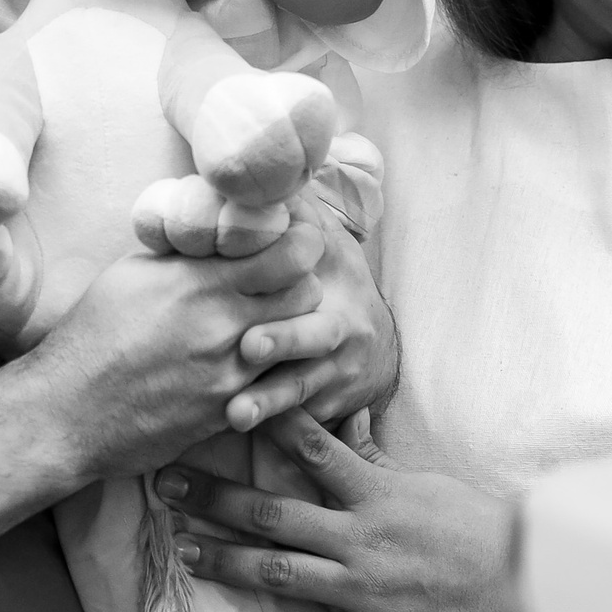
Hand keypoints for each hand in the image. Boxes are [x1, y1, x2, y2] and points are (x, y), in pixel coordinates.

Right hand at [36, 202, 338, 483]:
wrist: (69, 412)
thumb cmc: (91, 336)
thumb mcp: (131, 274)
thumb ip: (182, 253)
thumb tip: (213, 230)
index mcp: (200, 283)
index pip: (290, 254)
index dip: (299, 244)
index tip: (291, 241)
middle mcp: (224, 327)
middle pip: (307, 296)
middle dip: (302, 284)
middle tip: (283, 283)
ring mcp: (231, 374)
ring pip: (298, 342)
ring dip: (291, 329)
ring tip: (266, 323)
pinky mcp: (228, 412)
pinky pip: (275, 384)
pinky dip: (271, 370)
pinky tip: (248, 362)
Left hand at [152, 410, 521, 611]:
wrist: (524, 587)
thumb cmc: (477, 530)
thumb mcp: (426, 484)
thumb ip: (375, 459)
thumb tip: (345, 416)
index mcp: (376, 493)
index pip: (312, 450)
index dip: (264, 429)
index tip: (218, 412)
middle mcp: (360, 539)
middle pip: (274, 514)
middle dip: (215, 498)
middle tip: (166, 485)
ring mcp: (363, 591)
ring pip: (280, 574)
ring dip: (225, 561)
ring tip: (183, 550)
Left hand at [221, 199, 395, 433]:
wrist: (376, 344)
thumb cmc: (333, 282)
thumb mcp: (324, 242)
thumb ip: (295, 212)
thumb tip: (260, 172)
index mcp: (335, 288)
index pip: (310, 291)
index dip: (283, 301)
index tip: (251, 316)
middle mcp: (340, 336)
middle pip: (310, 344)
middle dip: (280, 345)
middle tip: (247, 348)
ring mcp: (337, 378)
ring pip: (303, 392)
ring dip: (270, 404)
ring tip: (235, 416)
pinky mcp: (330, 411)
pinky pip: (307, 424)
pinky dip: (279, 433)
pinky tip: (239, 439)